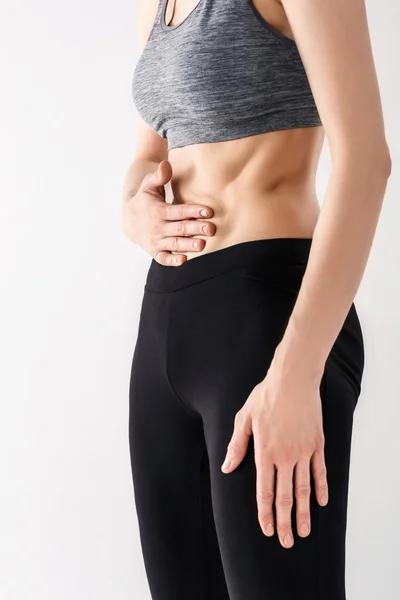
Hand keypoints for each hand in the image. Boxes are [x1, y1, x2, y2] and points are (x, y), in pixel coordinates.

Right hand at [122, 160, 215, 265]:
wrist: (128, 220)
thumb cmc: (144, 200)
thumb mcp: (148, 185)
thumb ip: (158, 176)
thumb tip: (165, 164)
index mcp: (158, 211)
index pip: (179, 211)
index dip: (193, 211)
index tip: (208, 211)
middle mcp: (157, 228)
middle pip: (179, 229)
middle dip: (195, 229)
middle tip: (211, 229)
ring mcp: (156, 241)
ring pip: (174, 244)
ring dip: (188, 245)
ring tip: (202, 245)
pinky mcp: (155, 252)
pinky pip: (163, 258)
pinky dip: (172, 261)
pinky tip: (184, 260)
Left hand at [221, 358, 327, 548]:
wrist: (293, 380)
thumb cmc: (265, 396)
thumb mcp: (244, 418)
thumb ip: (236, 446)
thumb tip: (226, 467)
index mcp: (264, 452)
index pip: (264, 491)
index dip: (265, 513)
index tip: (267, 529)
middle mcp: (284, 456)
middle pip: (284, 496)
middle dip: (284, 521)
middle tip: (287, 542)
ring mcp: (303, 451)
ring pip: (304, 488)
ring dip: (303, 512)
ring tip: (304, 531)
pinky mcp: (317, 443)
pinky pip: (320, 471)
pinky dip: (321, 488)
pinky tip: (321, 503)